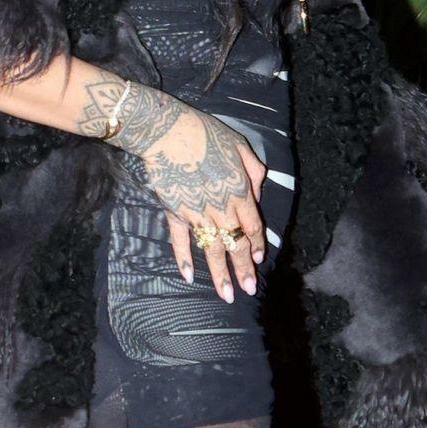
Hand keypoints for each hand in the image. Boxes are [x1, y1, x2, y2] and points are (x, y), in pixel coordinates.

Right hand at [127, 107, 266, 301]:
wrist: (168, 132)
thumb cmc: (206, 133)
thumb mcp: (241, 147)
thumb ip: (254, 173)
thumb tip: (256, 195)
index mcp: (240, 193)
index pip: (252, 227)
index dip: (256, 244)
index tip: (258, 261)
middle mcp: (221, 209)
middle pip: (235, 245)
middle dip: (243, 270)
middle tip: (249, 290)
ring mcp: (197, 214)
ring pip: (212, 250)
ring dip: (219, 274)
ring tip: (226, 295)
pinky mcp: (175, 212)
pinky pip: (180, 241)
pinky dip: (183, 259)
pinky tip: (189, 276)